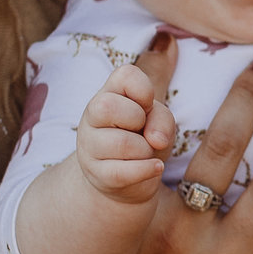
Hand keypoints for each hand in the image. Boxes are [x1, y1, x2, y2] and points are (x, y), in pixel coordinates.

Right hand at [75, 61, 175, 205]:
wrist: (129, 178)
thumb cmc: (144, 138)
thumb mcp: (160, 122)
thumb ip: (163, 119)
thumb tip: (155, 139)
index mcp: (110, 92)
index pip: (125, 75)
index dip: (144, 90)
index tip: (147, 106)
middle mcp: (92, 115)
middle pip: (108, 106)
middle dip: (138, 120)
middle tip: (142, 130)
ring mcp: (89, 146)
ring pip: (121, 143)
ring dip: (145, 150)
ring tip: (146, 152)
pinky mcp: (97, 174)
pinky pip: (122, 172)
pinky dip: (146, 170)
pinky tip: (155, 167)